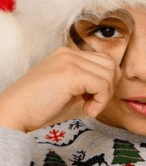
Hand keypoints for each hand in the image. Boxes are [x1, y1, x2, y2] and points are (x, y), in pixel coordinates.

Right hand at [0, 47, 118, 131]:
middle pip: (111, 64)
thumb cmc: (39, 105)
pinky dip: (101, 102)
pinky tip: (87, 111)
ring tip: (88, 107)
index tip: (93, 99)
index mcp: (67, 54)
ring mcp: (70, 61)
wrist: (14, 112)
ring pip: (109, 74)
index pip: (104, 60)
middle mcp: (69, 53)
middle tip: (94, 103)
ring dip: (105, 96)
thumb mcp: (67, 87)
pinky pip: (103, 85)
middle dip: (110, 87)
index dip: (106, 82)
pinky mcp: (71, 73)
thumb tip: (112, 83)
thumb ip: (86, 81)